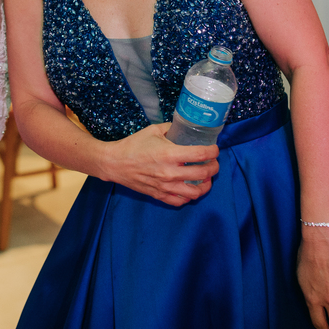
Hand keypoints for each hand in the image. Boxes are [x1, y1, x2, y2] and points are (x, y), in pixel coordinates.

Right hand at [99, 123, 219, 205]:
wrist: (114, 163)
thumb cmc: (133, 145)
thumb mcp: (153, 130)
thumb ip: (171, 128)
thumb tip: (184, 127)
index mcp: (170, 154)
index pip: (201, 154)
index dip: (213, 151)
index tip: (214, 149)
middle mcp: (170, 173)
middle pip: (204, 174)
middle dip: (214, 167)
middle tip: (213, 162)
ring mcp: (165, 186)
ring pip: (196, 192)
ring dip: (205, 185)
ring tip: (205, 178)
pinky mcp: (159, 195)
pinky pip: (180, 201)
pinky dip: (189, 196)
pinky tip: (190, 188)